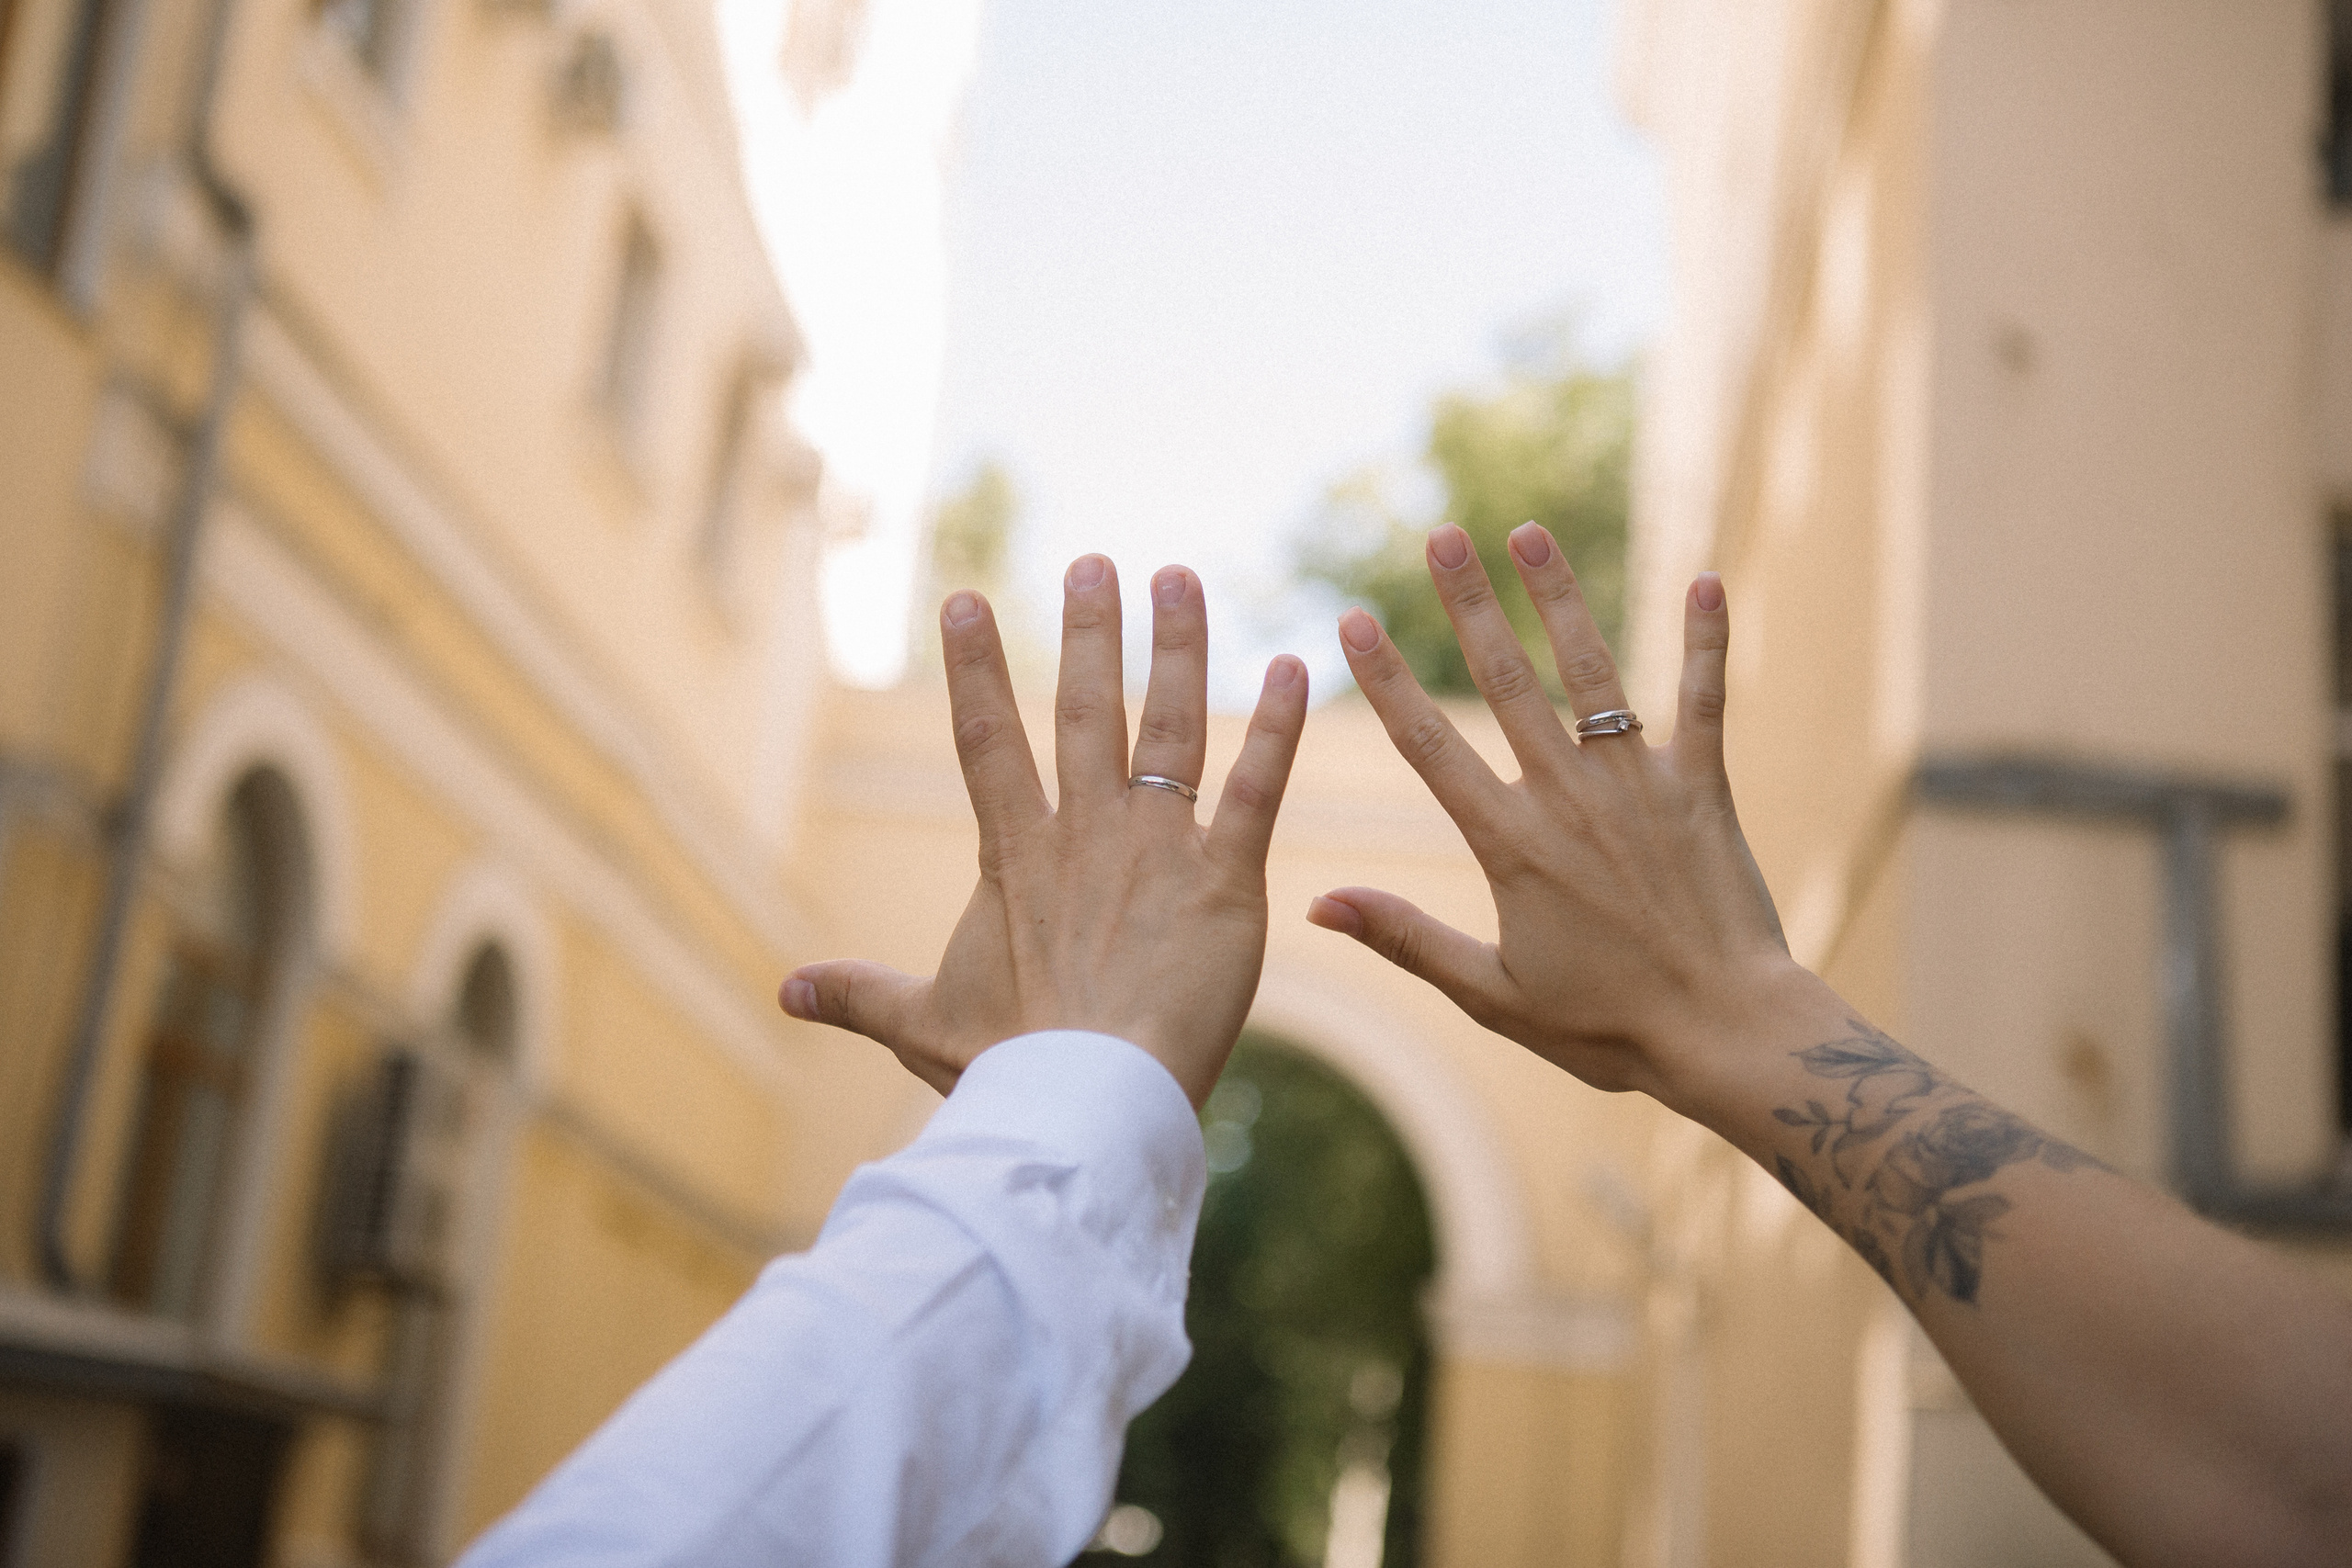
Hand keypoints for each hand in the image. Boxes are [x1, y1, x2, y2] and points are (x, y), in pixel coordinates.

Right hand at [782, 556, 1307, 1106]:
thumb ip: (860, 994)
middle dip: (1089, 633)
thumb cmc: (1006, 1070)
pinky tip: (1294, 665)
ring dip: (1177, 648)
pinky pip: (1257, 789)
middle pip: (1085, 711)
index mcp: (1015, 858)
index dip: (975, 670)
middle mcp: (1085, 835)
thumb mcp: (924, 1024)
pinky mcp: (1225, 883)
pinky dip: (1279, 727)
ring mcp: (1157, 851)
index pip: (986, 742)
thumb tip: (783, 993)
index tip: (966, 599)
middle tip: (1095, 561)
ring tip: (1182, 578)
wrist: (1087, 1102)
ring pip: (1171, 727)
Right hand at [1306, 521, 1793, 1105]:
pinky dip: (1705, 641)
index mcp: (1510, 846)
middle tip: (1441, 535)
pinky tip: (1704, 578)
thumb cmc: (1607, 1027)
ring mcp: (1638, 786)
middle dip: (1468, 603)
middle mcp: (1569, 799)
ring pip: (1592, 672)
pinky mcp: (1703, 788)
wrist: (1726, 1034)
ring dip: (1559, 596)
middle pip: (1506, 683)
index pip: (1430, 747)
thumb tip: (1316, 902)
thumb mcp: (1491, 994)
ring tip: (1529, 532)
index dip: (1388, 680)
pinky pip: (1704, 700)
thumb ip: (1405, 938)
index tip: (1352, 620)